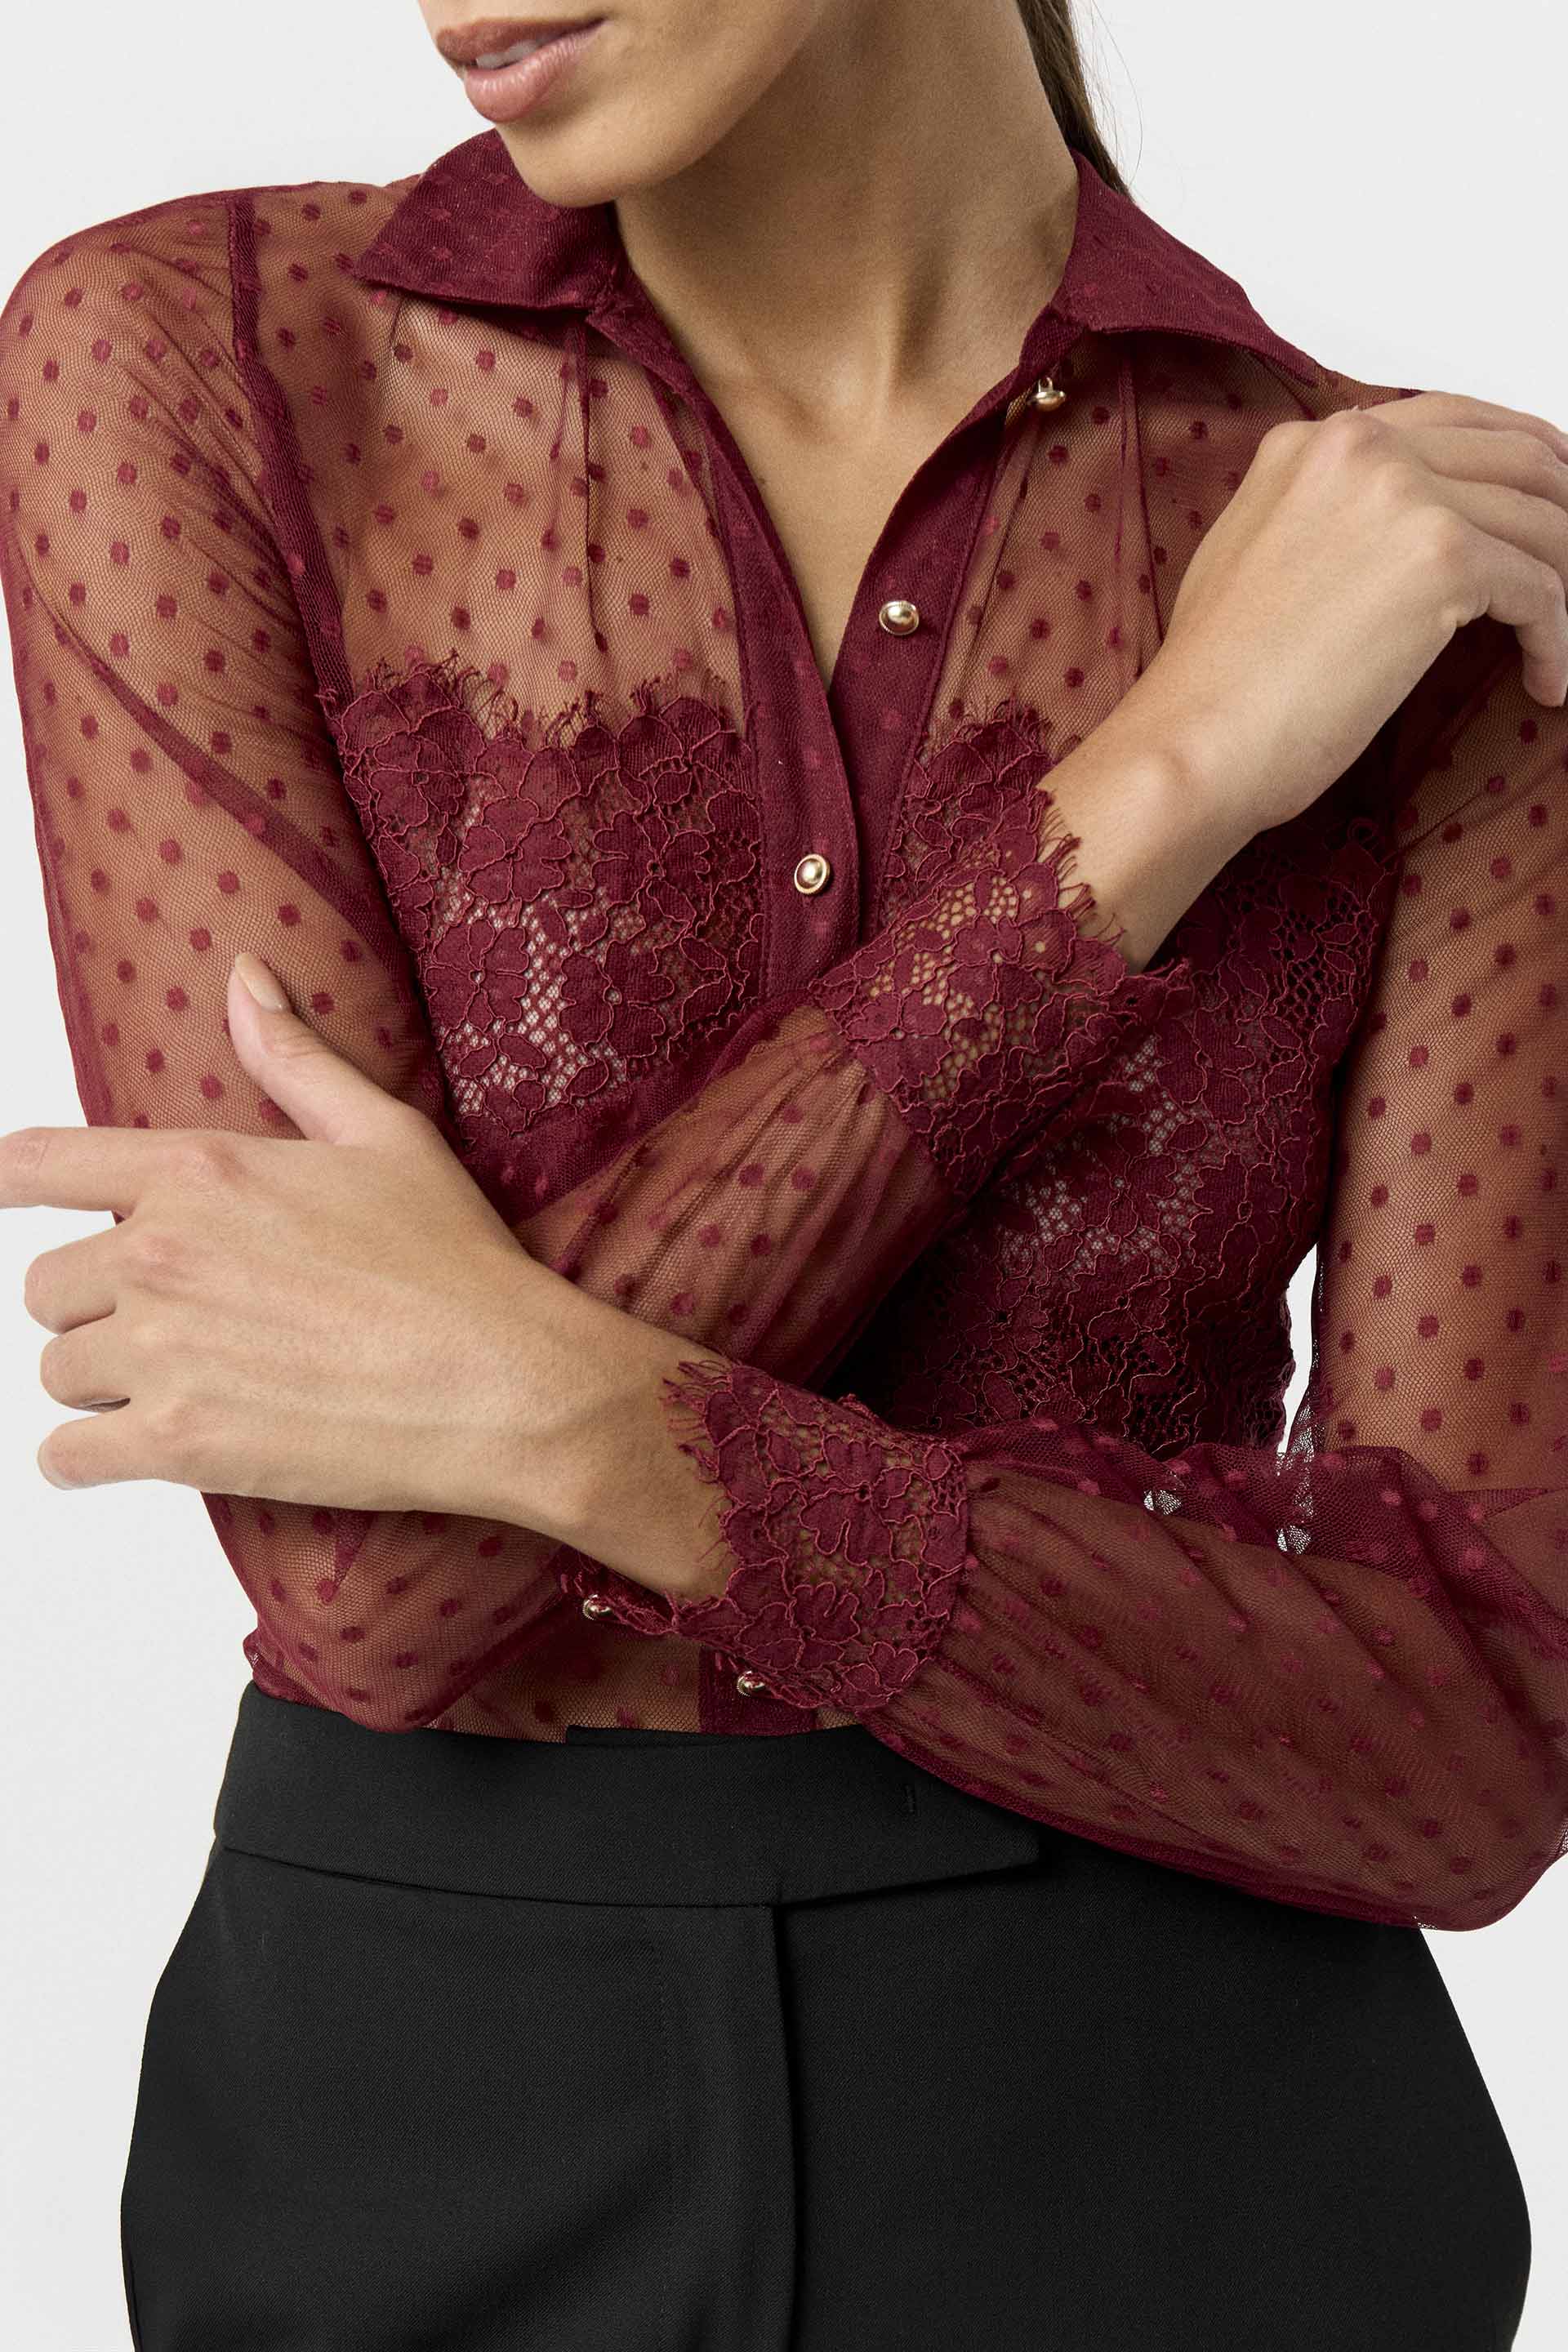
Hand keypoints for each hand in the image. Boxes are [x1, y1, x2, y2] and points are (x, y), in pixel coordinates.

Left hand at [1, 951, 599, 1528]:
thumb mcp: (383, 1134)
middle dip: (92, 1307)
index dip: (7, 1185)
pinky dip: (88, 1458)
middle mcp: (161, 1253)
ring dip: (98, 1382)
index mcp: (199, 1169)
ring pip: (56, 1371)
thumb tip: (242, 976)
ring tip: (174, 1386)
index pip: (35, 1166)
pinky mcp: (177, 1443)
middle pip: (44, 1287)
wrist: (505, 1384)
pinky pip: (65, 1458)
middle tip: (167, 1325)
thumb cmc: (457, 1263)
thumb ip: (293, 1058)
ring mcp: (162, 1352)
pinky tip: (138, 1446)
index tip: (8, 1201)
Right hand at [1125, 389, 1567, 836]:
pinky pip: (1541, 590)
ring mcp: (1403, 495)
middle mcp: (1360, 447)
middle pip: (1514, 456)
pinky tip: (1547, 681)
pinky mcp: (1441, 557)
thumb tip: (1395, 543)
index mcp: (1311, 442)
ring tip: (1558, 643)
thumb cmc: (1214, 683)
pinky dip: (1557, 639)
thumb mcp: (1254, 557)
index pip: (1451, 419)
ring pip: (1540, 522)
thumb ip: (1324, 517)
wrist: (1193, 738)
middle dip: (1563, 511)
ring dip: (1563, 587)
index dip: (1519, 454)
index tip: (1551, 495)